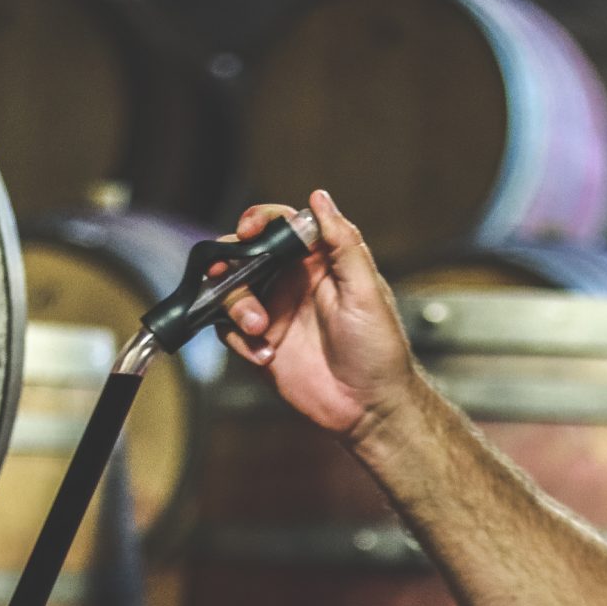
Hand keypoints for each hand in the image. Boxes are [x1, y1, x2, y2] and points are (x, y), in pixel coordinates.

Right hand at [225, 189, 424, 443]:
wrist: (371, 408)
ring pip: (230, 292)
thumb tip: (320, 197)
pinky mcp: (260, 345)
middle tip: (227, 274)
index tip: (247, 230)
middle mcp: (291, 283)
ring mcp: (273, 313)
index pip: (280, 226)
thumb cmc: (379, 349)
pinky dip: (237, 339)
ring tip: (259, 327)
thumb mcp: (367, 291)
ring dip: (236, 304)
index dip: (259, 220)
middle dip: (230, 262)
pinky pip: (229, 331)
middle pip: (244, 255)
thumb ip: (342, 243)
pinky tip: (264, 356)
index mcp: (318, 262)